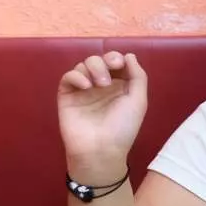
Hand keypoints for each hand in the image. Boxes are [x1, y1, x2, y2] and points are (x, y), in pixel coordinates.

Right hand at [58, 51, 148, 179]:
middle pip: (98, 60)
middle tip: (108, 76)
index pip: (115, 62)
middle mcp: (100, 86)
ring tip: (99, 85)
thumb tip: (129, 55)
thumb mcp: (138, 102)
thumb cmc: (122, 128)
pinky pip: (68, 77)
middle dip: (104, 62)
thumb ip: (138, 77)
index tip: (119, 64)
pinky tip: (86, 86)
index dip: (116, 58)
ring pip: (83, 65)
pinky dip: (76, 76)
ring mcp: (83, 90)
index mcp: (119, 86)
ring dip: (92, 68)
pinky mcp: (67, 96)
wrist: (101, 149)